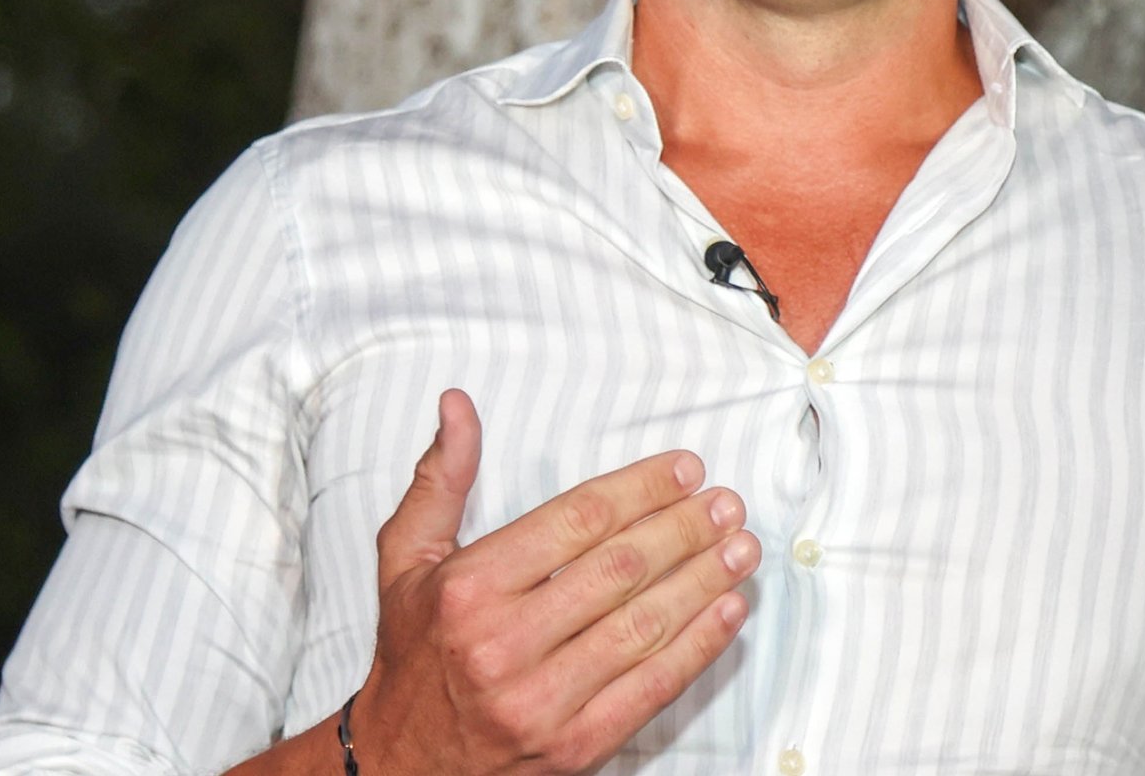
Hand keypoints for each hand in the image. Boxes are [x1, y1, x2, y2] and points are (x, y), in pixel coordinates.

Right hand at [352, 389, 758, 774]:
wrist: (402, 767)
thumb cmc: (415, 654)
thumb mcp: (406, 561)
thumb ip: (439, 482)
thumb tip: (457, 404)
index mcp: (468, 590)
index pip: (578, 521)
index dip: (641, 489)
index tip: (685, 469)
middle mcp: (502, 645)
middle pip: (620, 569)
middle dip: (685, 528)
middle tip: (727, 503)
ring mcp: (540, 702)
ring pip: (644, 626)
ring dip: (704, 580)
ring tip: (742, 547)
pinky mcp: (574, 748)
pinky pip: (652, 688)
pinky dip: (699, 645)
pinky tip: (728, 610)